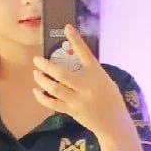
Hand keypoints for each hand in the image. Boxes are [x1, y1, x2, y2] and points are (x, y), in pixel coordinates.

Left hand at [32, 25, 126, 140]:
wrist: (114, 124)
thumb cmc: (111, 100)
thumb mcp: (106, 81)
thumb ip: (91, 72)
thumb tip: (73, 61)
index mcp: (97, 74)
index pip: (85, 53)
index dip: (75, 40)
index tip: (67, 27)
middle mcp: (86, 86)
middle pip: (61, 74)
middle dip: (46, 66)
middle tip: (37, 60)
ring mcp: (78, 99)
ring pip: (54, 88)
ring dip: (42, 80)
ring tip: (36, 73)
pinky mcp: (72, 111)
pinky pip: (53, 104)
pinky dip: (43, 98)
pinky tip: (37, 91)